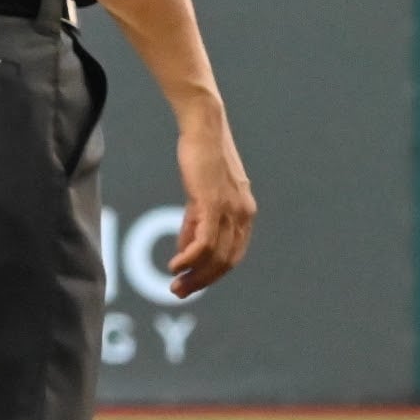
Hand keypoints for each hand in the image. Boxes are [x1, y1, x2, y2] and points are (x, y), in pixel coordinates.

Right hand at [168, 116, 255, 297]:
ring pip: (215, 256)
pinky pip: (203, 241)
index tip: (191, 284)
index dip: (212, 274)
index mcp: (244, 214)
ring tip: (174, 285)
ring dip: (194, 275)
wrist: (204, 127)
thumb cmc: (201, 156)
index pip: (232, 256)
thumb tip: (187, 252)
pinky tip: (174, 265)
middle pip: (225, 261)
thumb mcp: (201, 194)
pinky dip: (189, 258)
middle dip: (202, 281)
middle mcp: (242, 215)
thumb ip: (196, 222)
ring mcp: (230, 210)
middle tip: (179, 292)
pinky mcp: (212, 203)